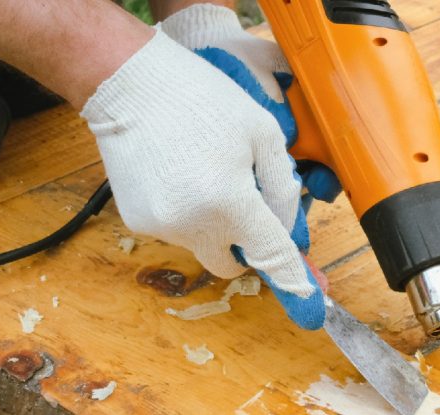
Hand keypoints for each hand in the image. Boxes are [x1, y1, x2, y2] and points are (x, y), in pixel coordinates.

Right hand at [159, 4, 343, 327]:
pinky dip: (184, 213)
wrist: (128, 86)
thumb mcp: (262, 131)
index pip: (273, 256)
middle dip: (245, 246)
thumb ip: (282, 185)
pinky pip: (175, 231)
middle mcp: (194, 225)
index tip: (311, 304)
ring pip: (203, 245)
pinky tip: (177, 174)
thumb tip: (286, 226)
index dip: (295, 281)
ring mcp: (162, 227)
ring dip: (212, 223)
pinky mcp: (138, 222)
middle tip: (246, 207)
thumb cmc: (200, 99)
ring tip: (202, 170)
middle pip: (232, 265)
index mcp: (231, 202)